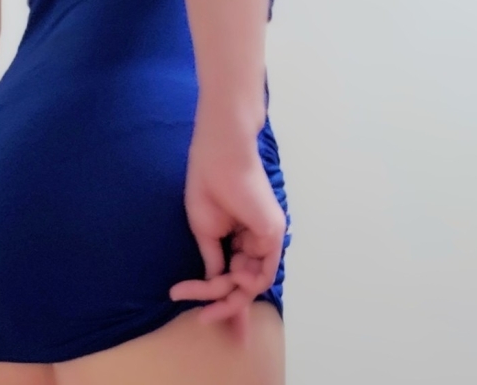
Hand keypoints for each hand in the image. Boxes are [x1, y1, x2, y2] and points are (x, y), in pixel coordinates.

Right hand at [169, 117, 286, 346]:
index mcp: (241, 236)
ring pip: (252, 281)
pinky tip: (229, 280)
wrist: (219, 157)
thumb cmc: (208, 184)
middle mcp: (257, 240)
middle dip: (226, 306)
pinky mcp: (273, 233)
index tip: (204, 320)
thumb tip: (217, 284)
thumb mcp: (206, 231)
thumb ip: (214, 259)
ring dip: (228, 295)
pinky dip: (246, 282)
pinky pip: (263, 270)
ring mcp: (267, 237)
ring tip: (203, 299)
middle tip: (203, 320)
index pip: (236, 275)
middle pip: (244, 283)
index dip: (225, 301)